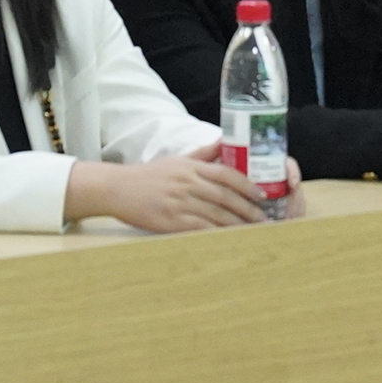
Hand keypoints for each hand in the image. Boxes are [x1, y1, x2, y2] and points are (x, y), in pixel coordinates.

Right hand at [65, 147, 269, 231]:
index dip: (246, 185)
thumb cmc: (149, 175)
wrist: (118, 188)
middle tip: (263, 219)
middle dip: (248, 209)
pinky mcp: (170, 220)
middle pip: (225, 197)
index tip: (261, 195)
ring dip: (237, 224)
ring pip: (216, 215)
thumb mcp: (177, 159)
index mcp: (191, 167)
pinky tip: (228, 240)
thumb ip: (203, 154)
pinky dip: (216, 235)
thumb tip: (225, 142)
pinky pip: (199, 229)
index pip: (227, 173)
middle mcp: (188, 183)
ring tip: (252, 232)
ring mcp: (179, 202)